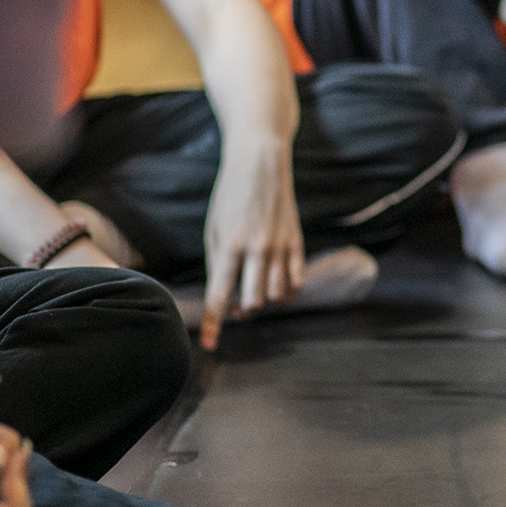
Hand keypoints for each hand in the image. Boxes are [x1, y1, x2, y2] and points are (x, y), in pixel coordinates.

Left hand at [200, 139, 304, 350]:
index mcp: (230, 245)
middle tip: (237, 307)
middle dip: (243, 310)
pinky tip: (277, 289)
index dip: (213, 323)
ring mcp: (281, 244)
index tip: (208, 345)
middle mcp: (258, 248)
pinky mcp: (297, 239)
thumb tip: (224, 297)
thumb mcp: (213, 228)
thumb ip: (217, 264)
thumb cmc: (230, 195)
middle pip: (254, 300)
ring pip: (277, 294)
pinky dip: (287, 291)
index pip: (220, 294)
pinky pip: (297, 278)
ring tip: (255, 295)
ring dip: (264, 302)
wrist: (260, 162)